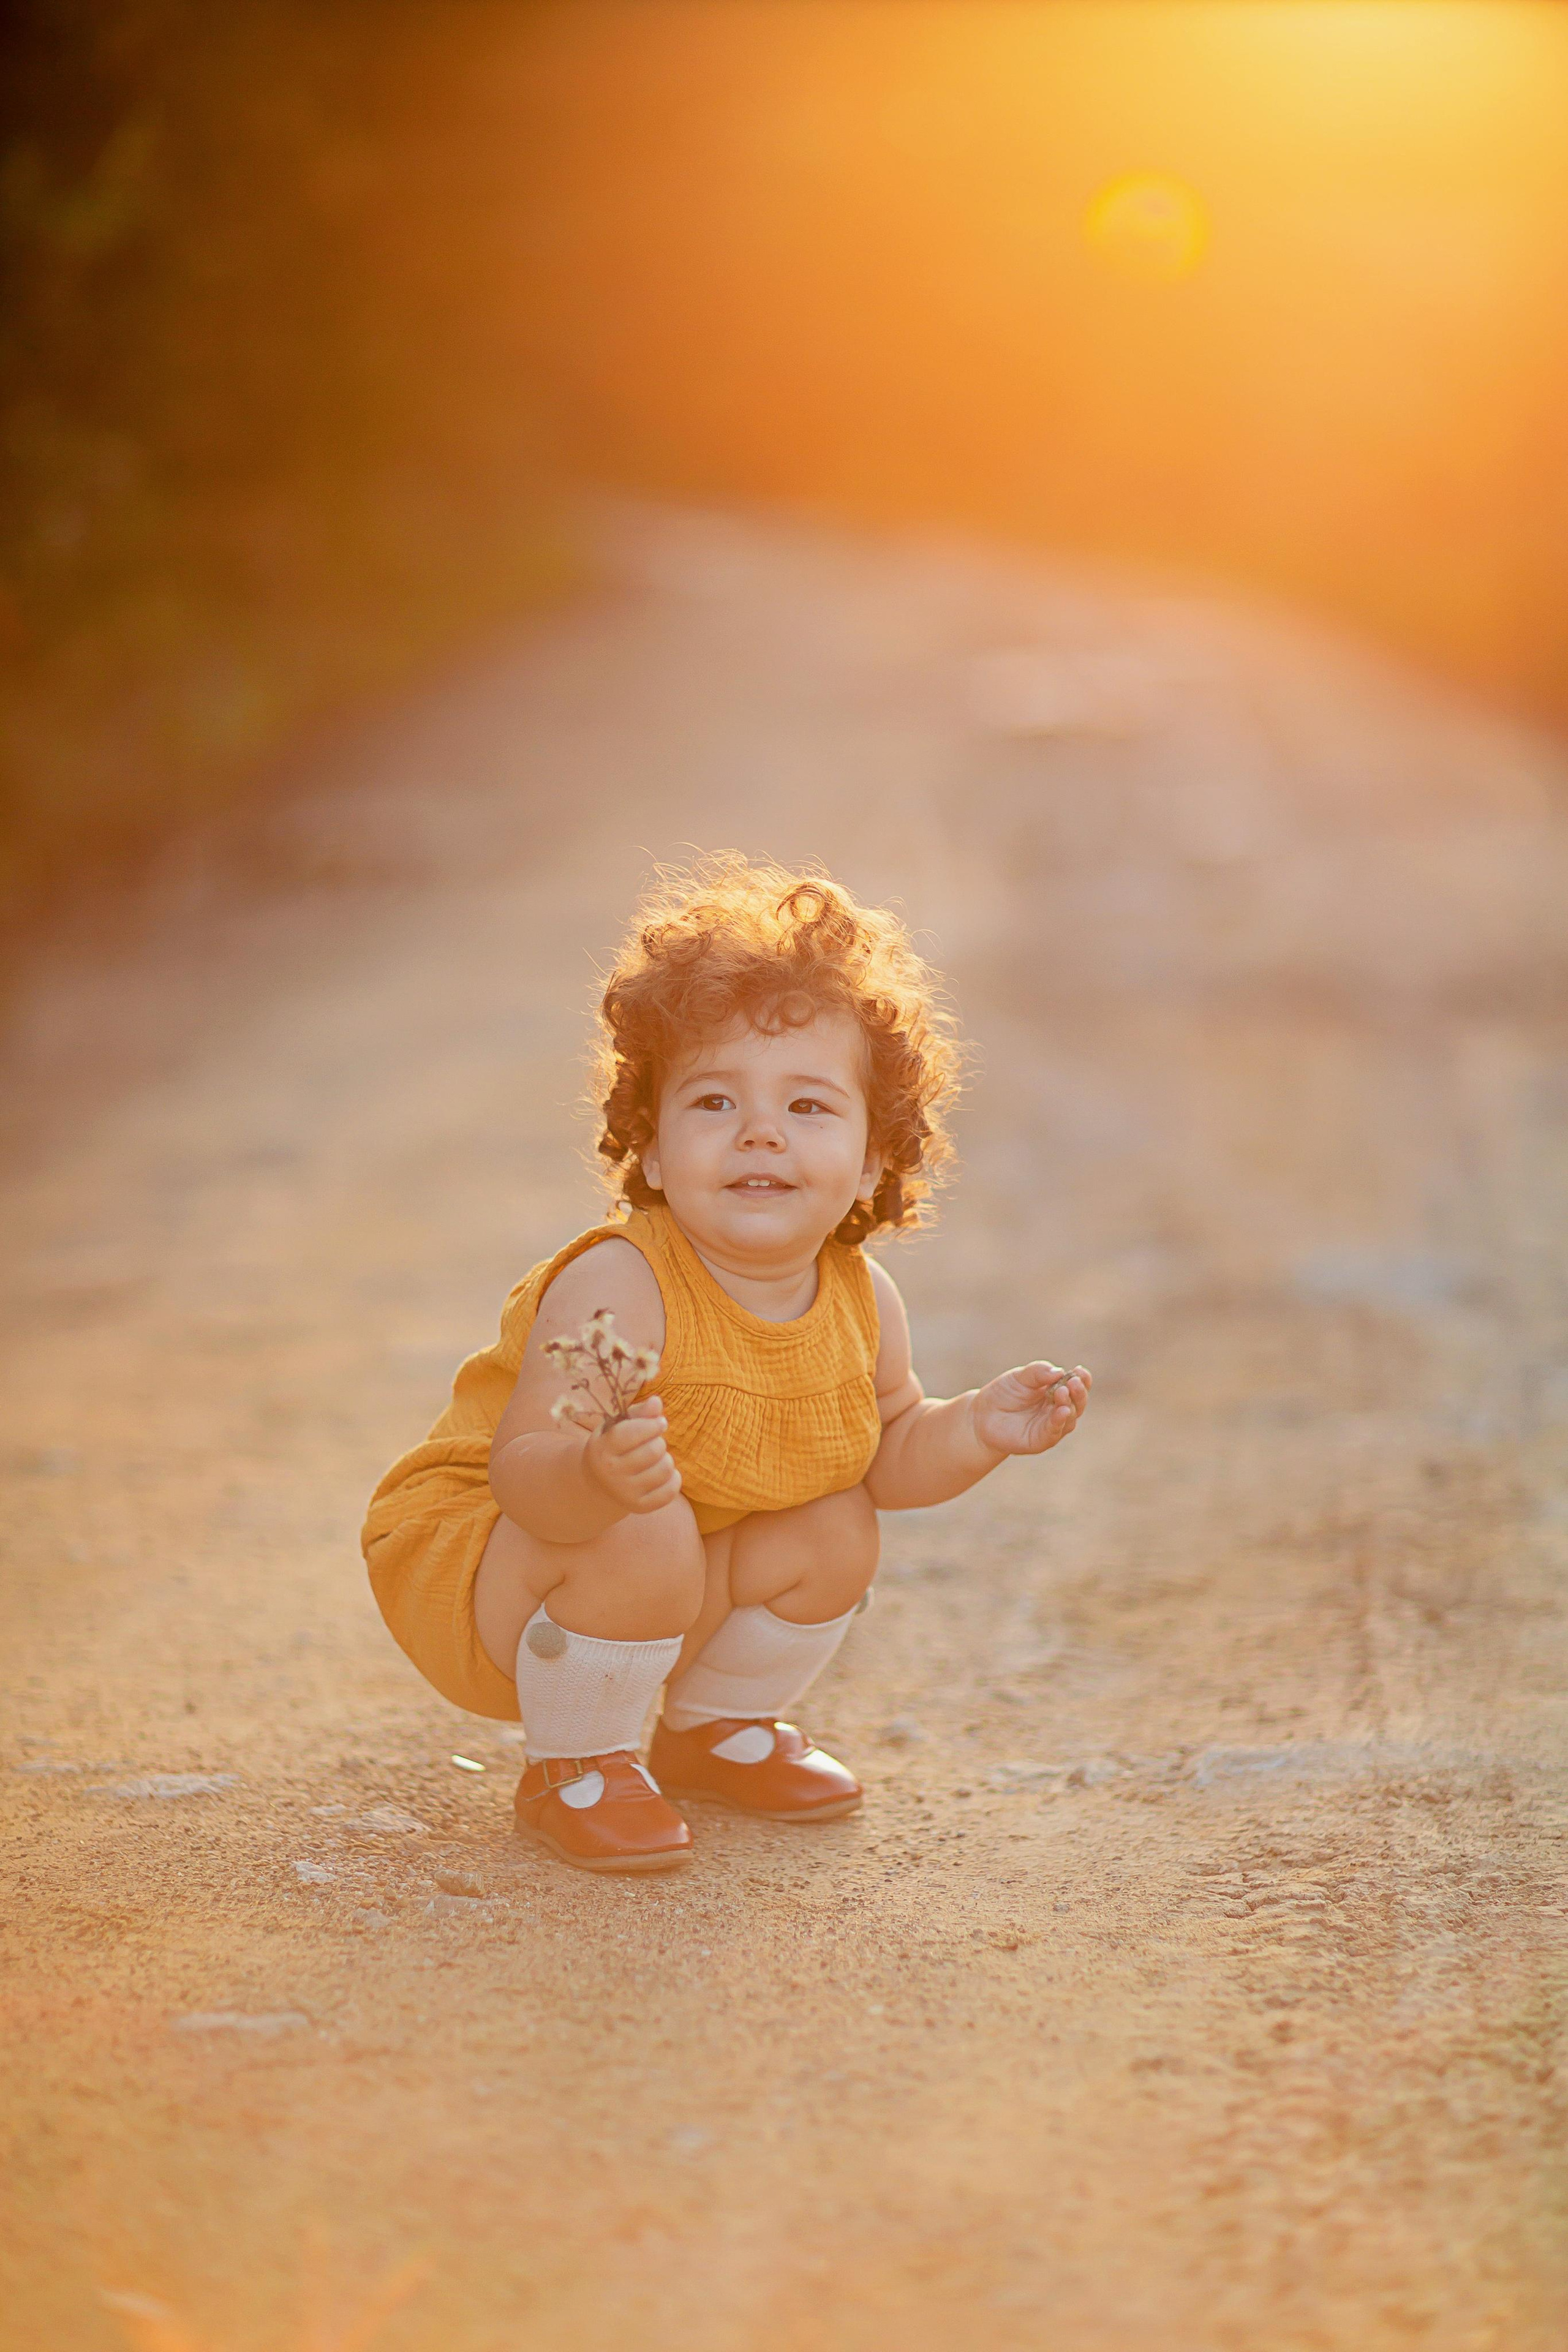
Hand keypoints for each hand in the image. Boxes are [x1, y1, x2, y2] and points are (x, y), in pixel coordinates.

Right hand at [582, 1395, 682, 1515]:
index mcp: (603, 1449)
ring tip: (657, 1459)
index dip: (652, 1424)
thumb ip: (638, 1413)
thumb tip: (656, 1402)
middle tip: (654, 1443)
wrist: (599, 1484)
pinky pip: (671, 1490)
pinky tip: (664, 1474)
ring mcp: (625, 1493)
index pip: (633, 1432)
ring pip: (665, 1469)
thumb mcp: (617, 1426)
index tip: (659, 1423)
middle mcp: (611, 1473)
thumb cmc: (613, 1447)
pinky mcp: (640, 1507)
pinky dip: (674, 1479)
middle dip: (660, 1442)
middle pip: (654, 1450)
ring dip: (666, 1459)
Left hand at [971, 1362, 1091, 1457]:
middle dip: (1078, 1392)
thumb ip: (1038, 1372)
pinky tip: (1062, 1411)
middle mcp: (1058, 1409)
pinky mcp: (1042, 1440)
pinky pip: (1055, 1431)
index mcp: (1057, 1391)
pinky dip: (1059, 1421)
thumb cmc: (1004, 1394)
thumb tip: (1059, 1371)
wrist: (982, 1415)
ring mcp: (1052, 1426)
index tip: (1080, 1371)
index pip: (1076, 1385)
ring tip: (1062, 1392)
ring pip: (1070, 1418)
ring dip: (1069, 1405)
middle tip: (1073, 1382)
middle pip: (1078, 1403)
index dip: (1082, 1379)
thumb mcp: (1020, 1377)